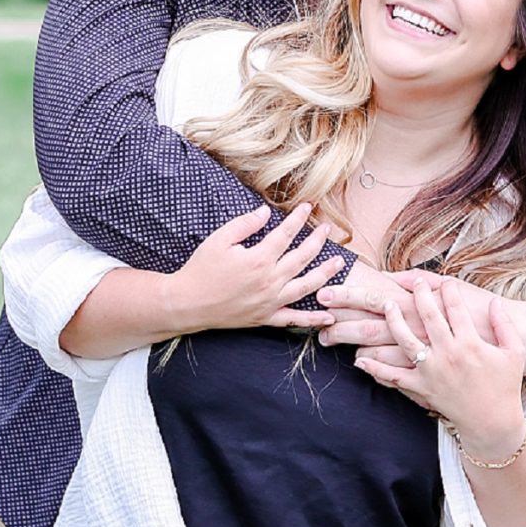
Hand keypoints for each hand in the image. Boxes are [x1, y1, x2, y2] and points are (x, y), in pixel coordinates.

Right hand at [165, 203, 340, 332]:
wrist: (187, 303)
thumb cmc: (201, 269)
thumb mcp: (219, 239)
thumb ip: (245, 224)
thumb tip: (266, 212)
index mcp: (259, 259)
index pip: (286, 234)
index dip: (298, 219)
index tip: (307, 207)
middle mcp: (270, 281)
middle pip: (302, 257)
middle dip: (317, 240)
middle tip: (326, 229)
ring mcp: (270, 301)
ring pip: (306, 286)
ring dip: (325, 274)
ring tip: (338, 263)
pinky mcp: (265, 317)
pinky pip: (293, 319)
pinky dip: (312, 319)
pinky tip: (328, 316)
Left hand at [351, 278, 525, 459]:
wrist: (493, 421)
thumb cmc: (505, 385)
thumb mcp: (513, 351)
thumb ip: (504, 323)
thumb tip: (495, 300)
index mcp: (471, 342)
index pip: (455, 307)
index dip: (448, 290)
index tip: (445, 282)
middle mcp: (448, 354)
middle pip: (428, 317)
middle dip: (420, 295)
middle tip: (416, 285)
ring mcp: (432, 371)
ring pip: (405, 340)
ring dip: (393, 320)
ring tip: (385, 305)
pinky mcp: (422, 388)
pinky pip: (394, 377)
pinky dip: (376, 368)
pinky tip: (361, 358)